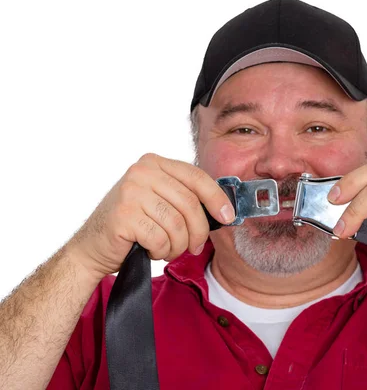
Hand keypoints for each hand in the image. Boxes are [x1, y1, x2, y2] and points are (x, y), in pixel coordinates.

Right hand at [66, 153, 234, 278]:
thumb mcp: (159, 201)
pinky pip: (161, 238)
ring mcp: (131, 192)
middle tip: (194, 247)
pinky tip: (150, 250)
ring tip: (167, 249)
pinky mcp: (124, 216)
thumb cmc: (132, 226)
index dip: (216, 198)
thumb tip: (224, 208)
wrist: (92, 247)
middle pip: (190, 204)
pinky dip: (161, 251)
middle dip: (198, 231)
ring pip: (178, 224)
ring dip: (178, 245)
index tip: (228, 217)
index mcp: (154, 163)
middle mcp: (141, 172)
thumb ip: (185, 197)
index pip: (197, 177)